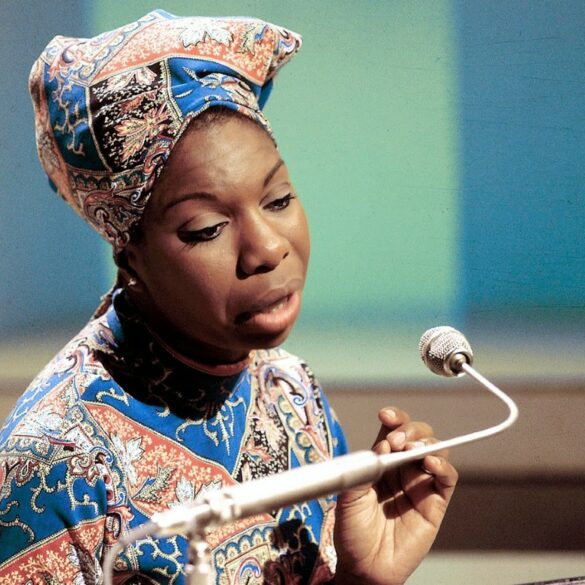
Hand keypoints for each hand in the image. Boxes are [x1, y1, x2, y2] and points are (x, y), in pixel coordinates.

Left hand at [333, 407, 457, 584]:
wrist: (363, 568)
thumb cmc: (352, 531)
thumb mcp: (349, 495)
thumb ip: (364, 469)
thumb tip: (380, 448)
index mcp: (381, 461)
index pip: (393, 430)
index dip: (394, 419)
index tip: (386, 416)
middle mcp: (403, 469)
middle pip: (417, 435)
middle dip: (409, 429)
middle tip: (395, 441)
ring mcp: (419, 484)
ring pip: (435, 450)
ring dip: (425, 443)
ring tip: (410, 450)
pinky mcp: (434, 503)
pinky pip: (447, 478)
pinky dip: (443, 466)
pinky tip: (430, 463)